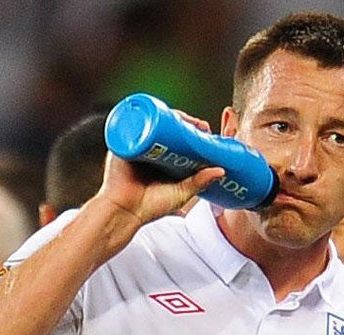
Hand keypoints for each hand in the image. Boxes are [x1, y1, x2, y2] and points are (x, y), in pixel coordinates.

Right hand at [97, 111, 224, 225]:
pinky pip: (131, 124)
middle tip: (199, 125)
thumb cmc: (149, 207)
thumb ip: (200, 182)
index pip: (178, 140)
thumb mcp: (181, 193)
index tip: (207, 132)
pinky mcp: (122, 144)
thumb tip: (221, 170)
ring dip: (169, 116)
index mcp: (161, 160)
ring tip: (186, 120)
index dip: (192, 133)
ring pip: (152, 124)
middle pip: (166, 128)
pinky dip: (144, 115)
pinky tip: (159, 112)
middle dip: (184, 122)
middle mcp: (149, 150)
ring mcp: (136, 146)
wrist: (124, 213)